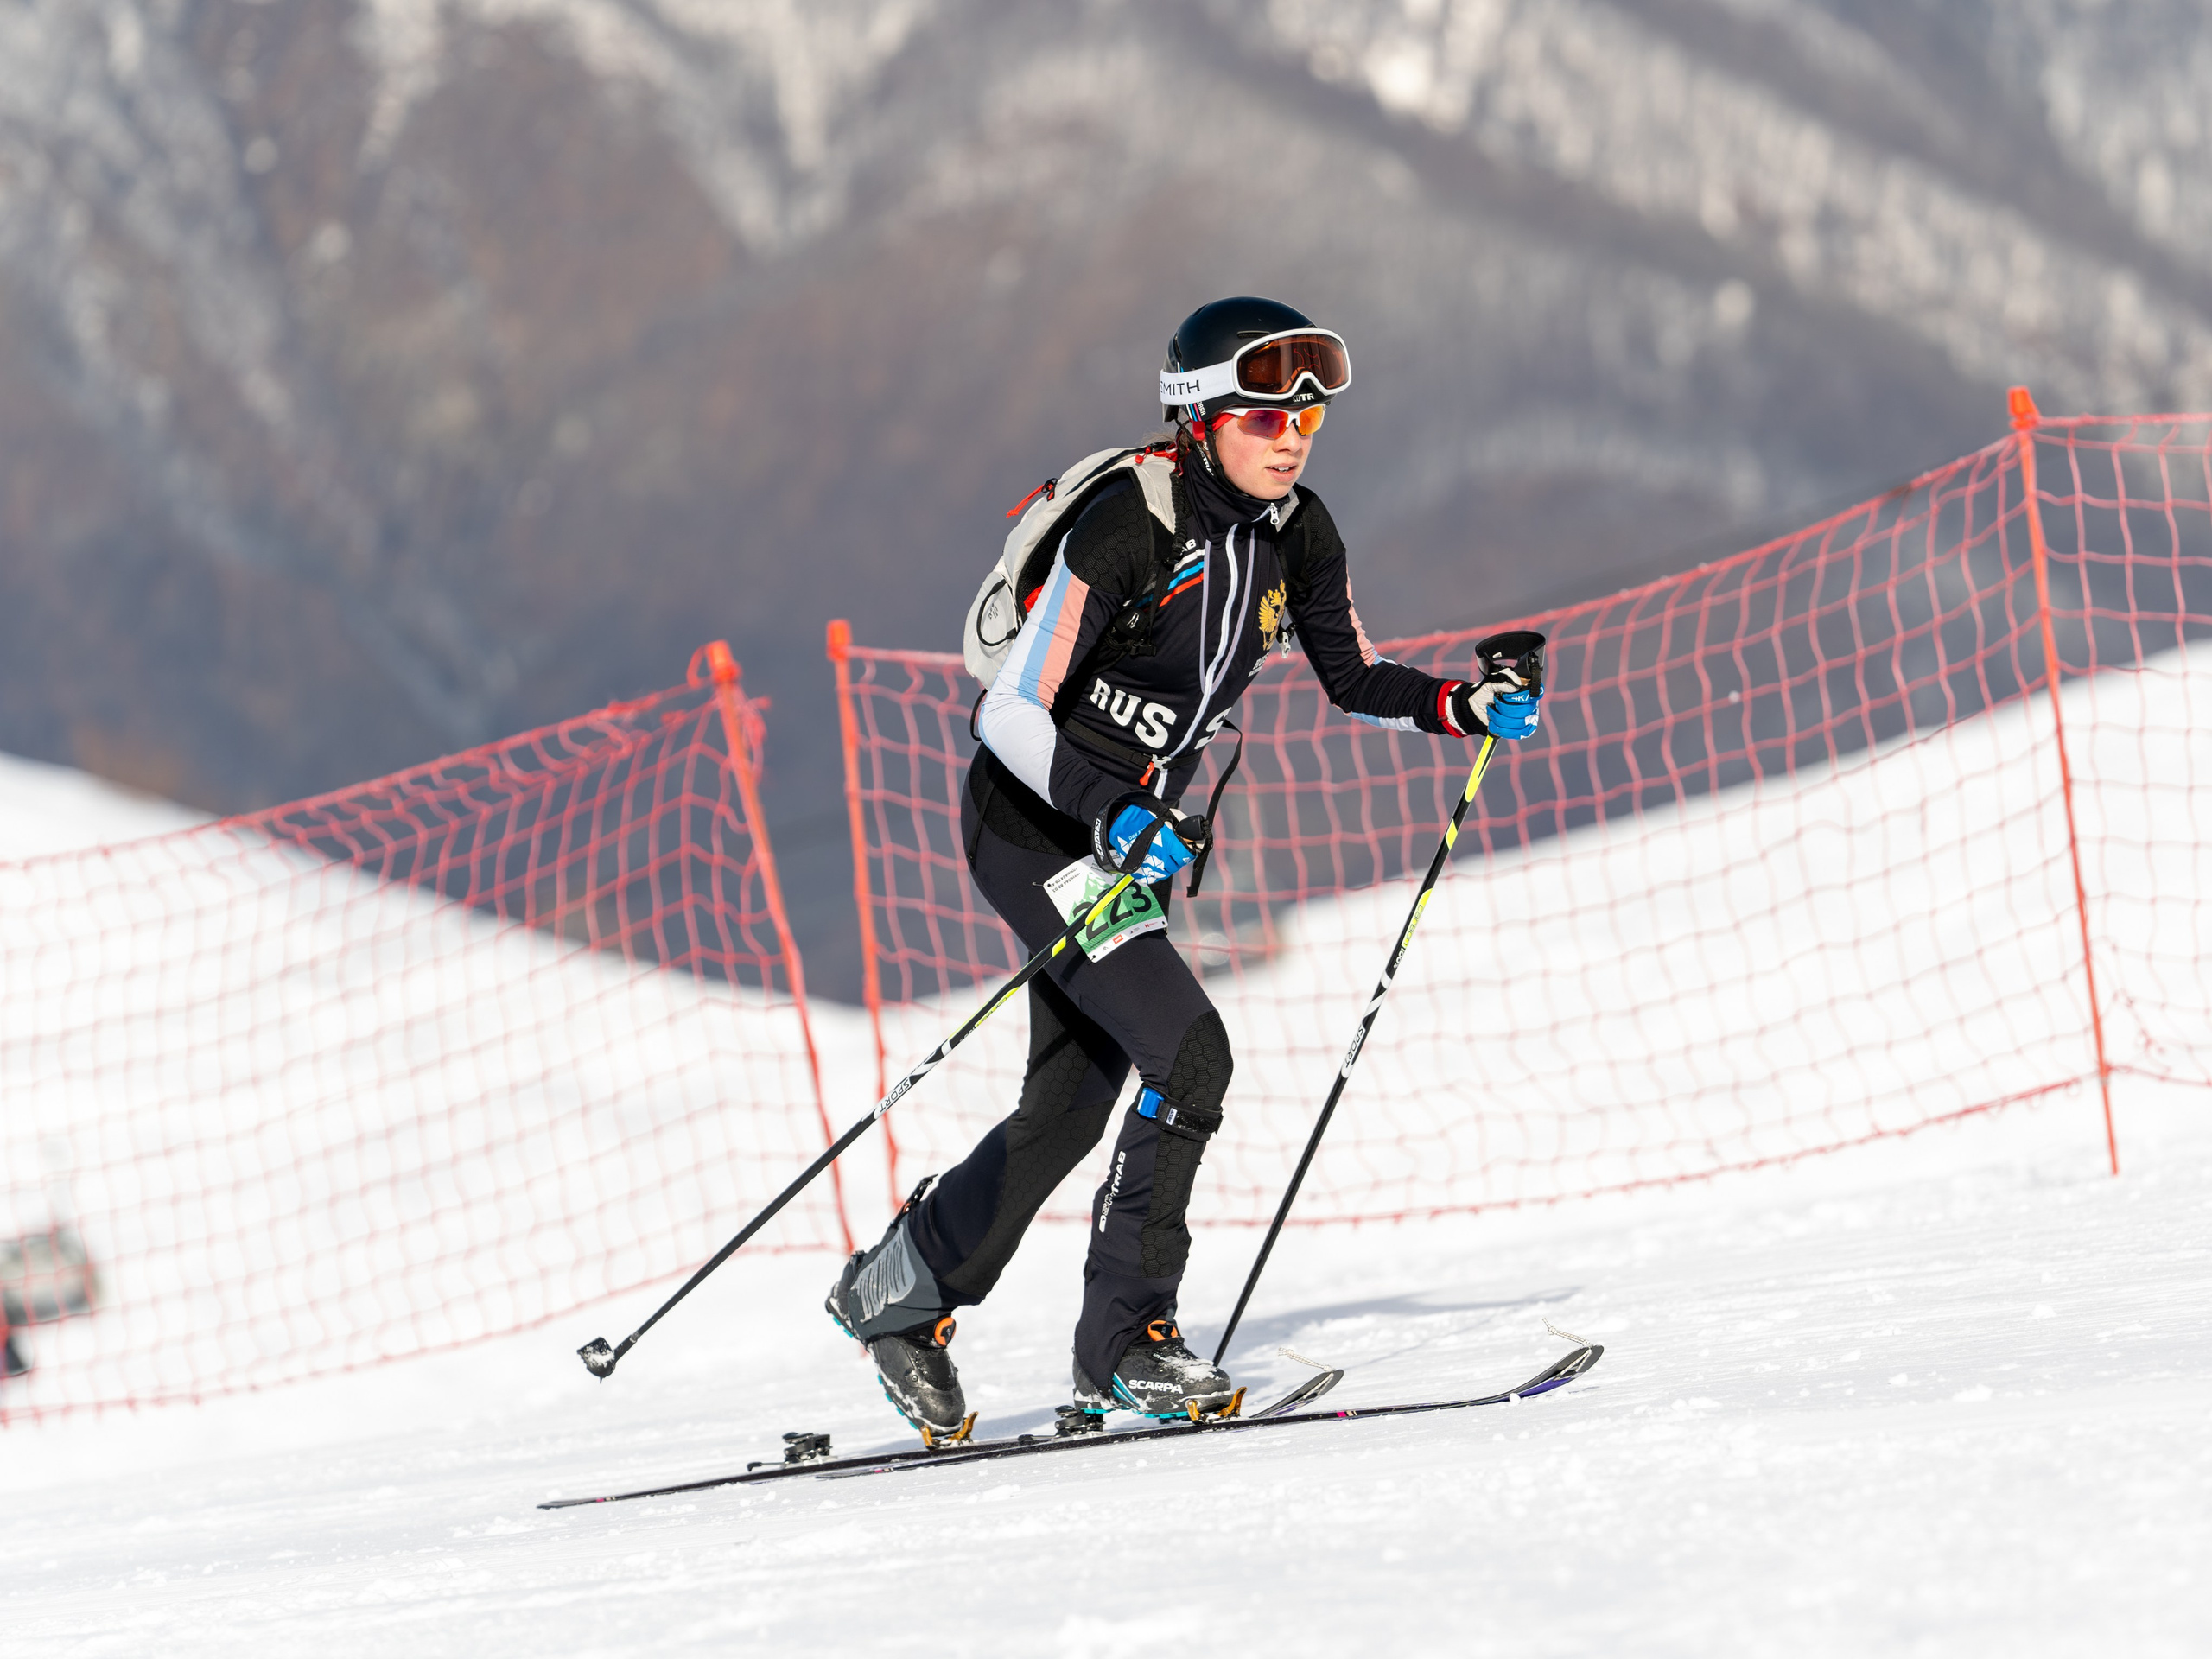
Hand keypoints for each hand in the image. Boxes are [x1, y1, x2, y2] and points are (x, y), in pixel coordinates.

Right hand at [1094, 794, 1209, 882]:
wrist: (1123, 821)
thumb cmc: (1145, 816)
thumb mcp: (1169, 816)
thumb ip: (1183, 826)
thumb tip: (1193, 834)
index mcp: (1170, 844)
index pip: (1187, 856)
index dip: (1189, 852)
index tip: (1187, 848)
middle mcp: (1161, 858)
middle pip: (1177, 865)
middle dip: (1178, 858)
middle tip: (1174, 850)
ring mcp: (1150, 866)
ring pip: (1165, 872)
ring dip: (1167, 865)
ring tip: (1163, 855)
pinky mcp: (1139, 871)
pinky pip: (1151, 877)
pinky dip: (1154, 872)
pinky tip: (1154, 863)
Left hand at [1447, 678, 1542, 740]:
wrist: (1474, 708)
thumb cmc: (1485, 693)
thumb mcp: (1490, 682)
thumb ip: (1503, 679)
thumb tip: (1517, 685)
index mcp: (1526, 689)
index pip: (1533, 695)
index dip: (1517, 697)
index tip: (1504, 695)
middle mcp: (1530, 704)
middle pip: (1525, 710)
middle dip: (1504, 708)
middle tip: (1495, 703)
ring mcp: (1527, 718)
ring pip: (1519, 723)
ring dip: (1499, 718)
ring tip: (1493, 712)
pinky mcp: (1521, 731)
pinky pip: (1517, 733)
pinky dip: (1501, 729)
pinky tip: (1495, 723)